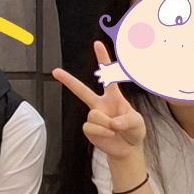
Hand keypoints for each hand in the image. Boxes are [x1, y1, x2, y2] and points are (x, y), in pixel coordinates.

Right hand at [55, 42, 146, 164]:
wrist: (127, 150)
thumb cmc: (133, 132)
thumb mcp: (137, 123)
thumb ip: (127, 120)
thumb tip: (113, 122)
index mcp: (113, 97)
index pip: (108, 76)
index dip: (103, 59)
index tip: (97, 44)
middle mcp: (100, 104)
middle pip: (82, 90)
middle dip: (68, 81)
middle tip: (55, 71)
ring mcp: (94, 116)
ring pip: (94, 115)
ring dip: (106, 124)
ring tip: (114, 130)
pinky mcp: (89, 129)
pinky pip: (91, 127)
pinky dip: (102, 132)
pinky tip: (108, 135)